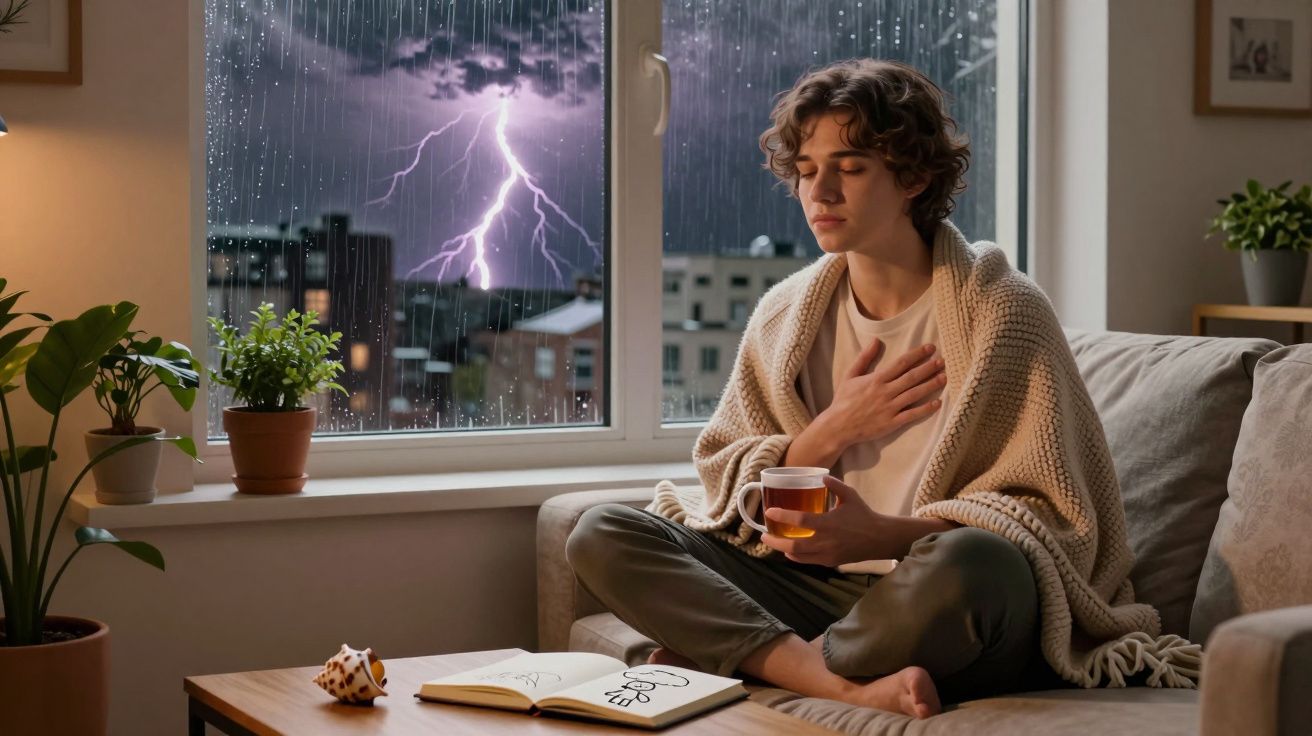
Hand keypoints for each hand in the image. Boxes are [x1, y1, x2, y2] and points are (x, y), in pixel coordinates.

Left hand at [761, 476, 901, 565]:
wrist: (879, 538)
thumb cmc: (863, 515)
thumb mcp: (850, 495)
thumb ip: (834, 484)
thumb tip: (820, 475)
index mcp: (828, 523)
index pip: (800, 520)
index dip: (782, 515)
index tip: (769, 511)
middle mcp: (825, 541)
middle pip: (793, 545)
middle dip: (775, 542)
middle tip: (764, 536)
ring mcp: (827, 554)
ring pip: (798, 556)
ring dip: (783, 550)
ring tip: (773, 542)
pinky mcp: (830, 562)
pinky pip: (808, 561)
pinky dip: (796, 557)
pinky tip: (790, 551)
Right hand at [821, 340, 945, 448]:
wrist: (838, 426)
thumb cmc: (843, 400)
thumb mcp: (850, 376)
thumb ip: (864, 358)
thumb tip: (876, 340)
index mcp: (876, 379)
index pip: (901, 363)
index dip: (917, 354)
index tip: (930, 348)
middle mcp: (885, 392)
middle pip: (912, 377)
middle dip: (929, 368)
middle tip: (943, 361)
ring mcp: (890, 408)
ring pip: (915, 394)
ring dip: (931, 385)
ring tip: (944, 377)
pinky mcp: (892, 423)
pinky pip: (912, 415)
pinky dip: (925, 409)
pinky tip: (937, 403)